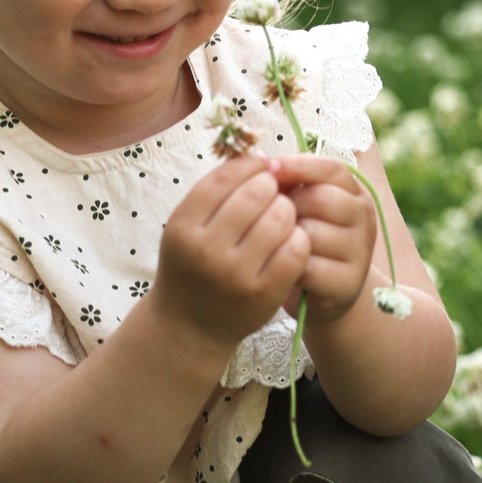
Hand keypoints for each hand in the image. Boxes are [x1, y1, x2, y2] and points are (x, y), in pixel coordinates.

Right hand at [153, 156, 308, 351]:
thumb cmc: (193, 264)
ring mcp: (236, 275)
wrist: (190, 325)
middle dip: (271, 188)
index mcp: (183, 226)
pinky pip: (296, 250)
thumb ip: (218, 191)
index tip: (262, 168)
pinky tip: (290, 241)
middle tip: (272, 195)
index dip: (250, 165)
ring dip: (288, 211)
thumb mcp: (189, 225)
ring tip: (281, 218)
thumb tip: (264, 156)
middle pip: (256, 194)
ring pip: (281, 218)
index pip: (224, 178)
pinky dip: (298, 239)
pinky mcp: (263, 295)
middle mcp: (206, 250)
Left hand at [273, 153, 377, 322]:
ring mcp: (360, 252)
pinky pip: (309, 267)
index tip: (269, 169)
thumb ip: (288, 184)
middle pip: (322, 199)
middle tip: (270, 218)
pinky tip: (281, 267)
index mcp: (354, 193)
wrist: (322, 294)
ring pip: (312, 234)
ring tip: (275, 244)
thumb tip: (263, 163)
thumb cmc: (304, 242)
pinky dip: (288, 266)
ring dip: (285, 238)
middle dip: (289, 207)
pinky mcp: (347, 284)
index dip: (298, 165)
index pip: (332, 169)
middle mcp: (364, 219)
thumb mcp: (301, 209)